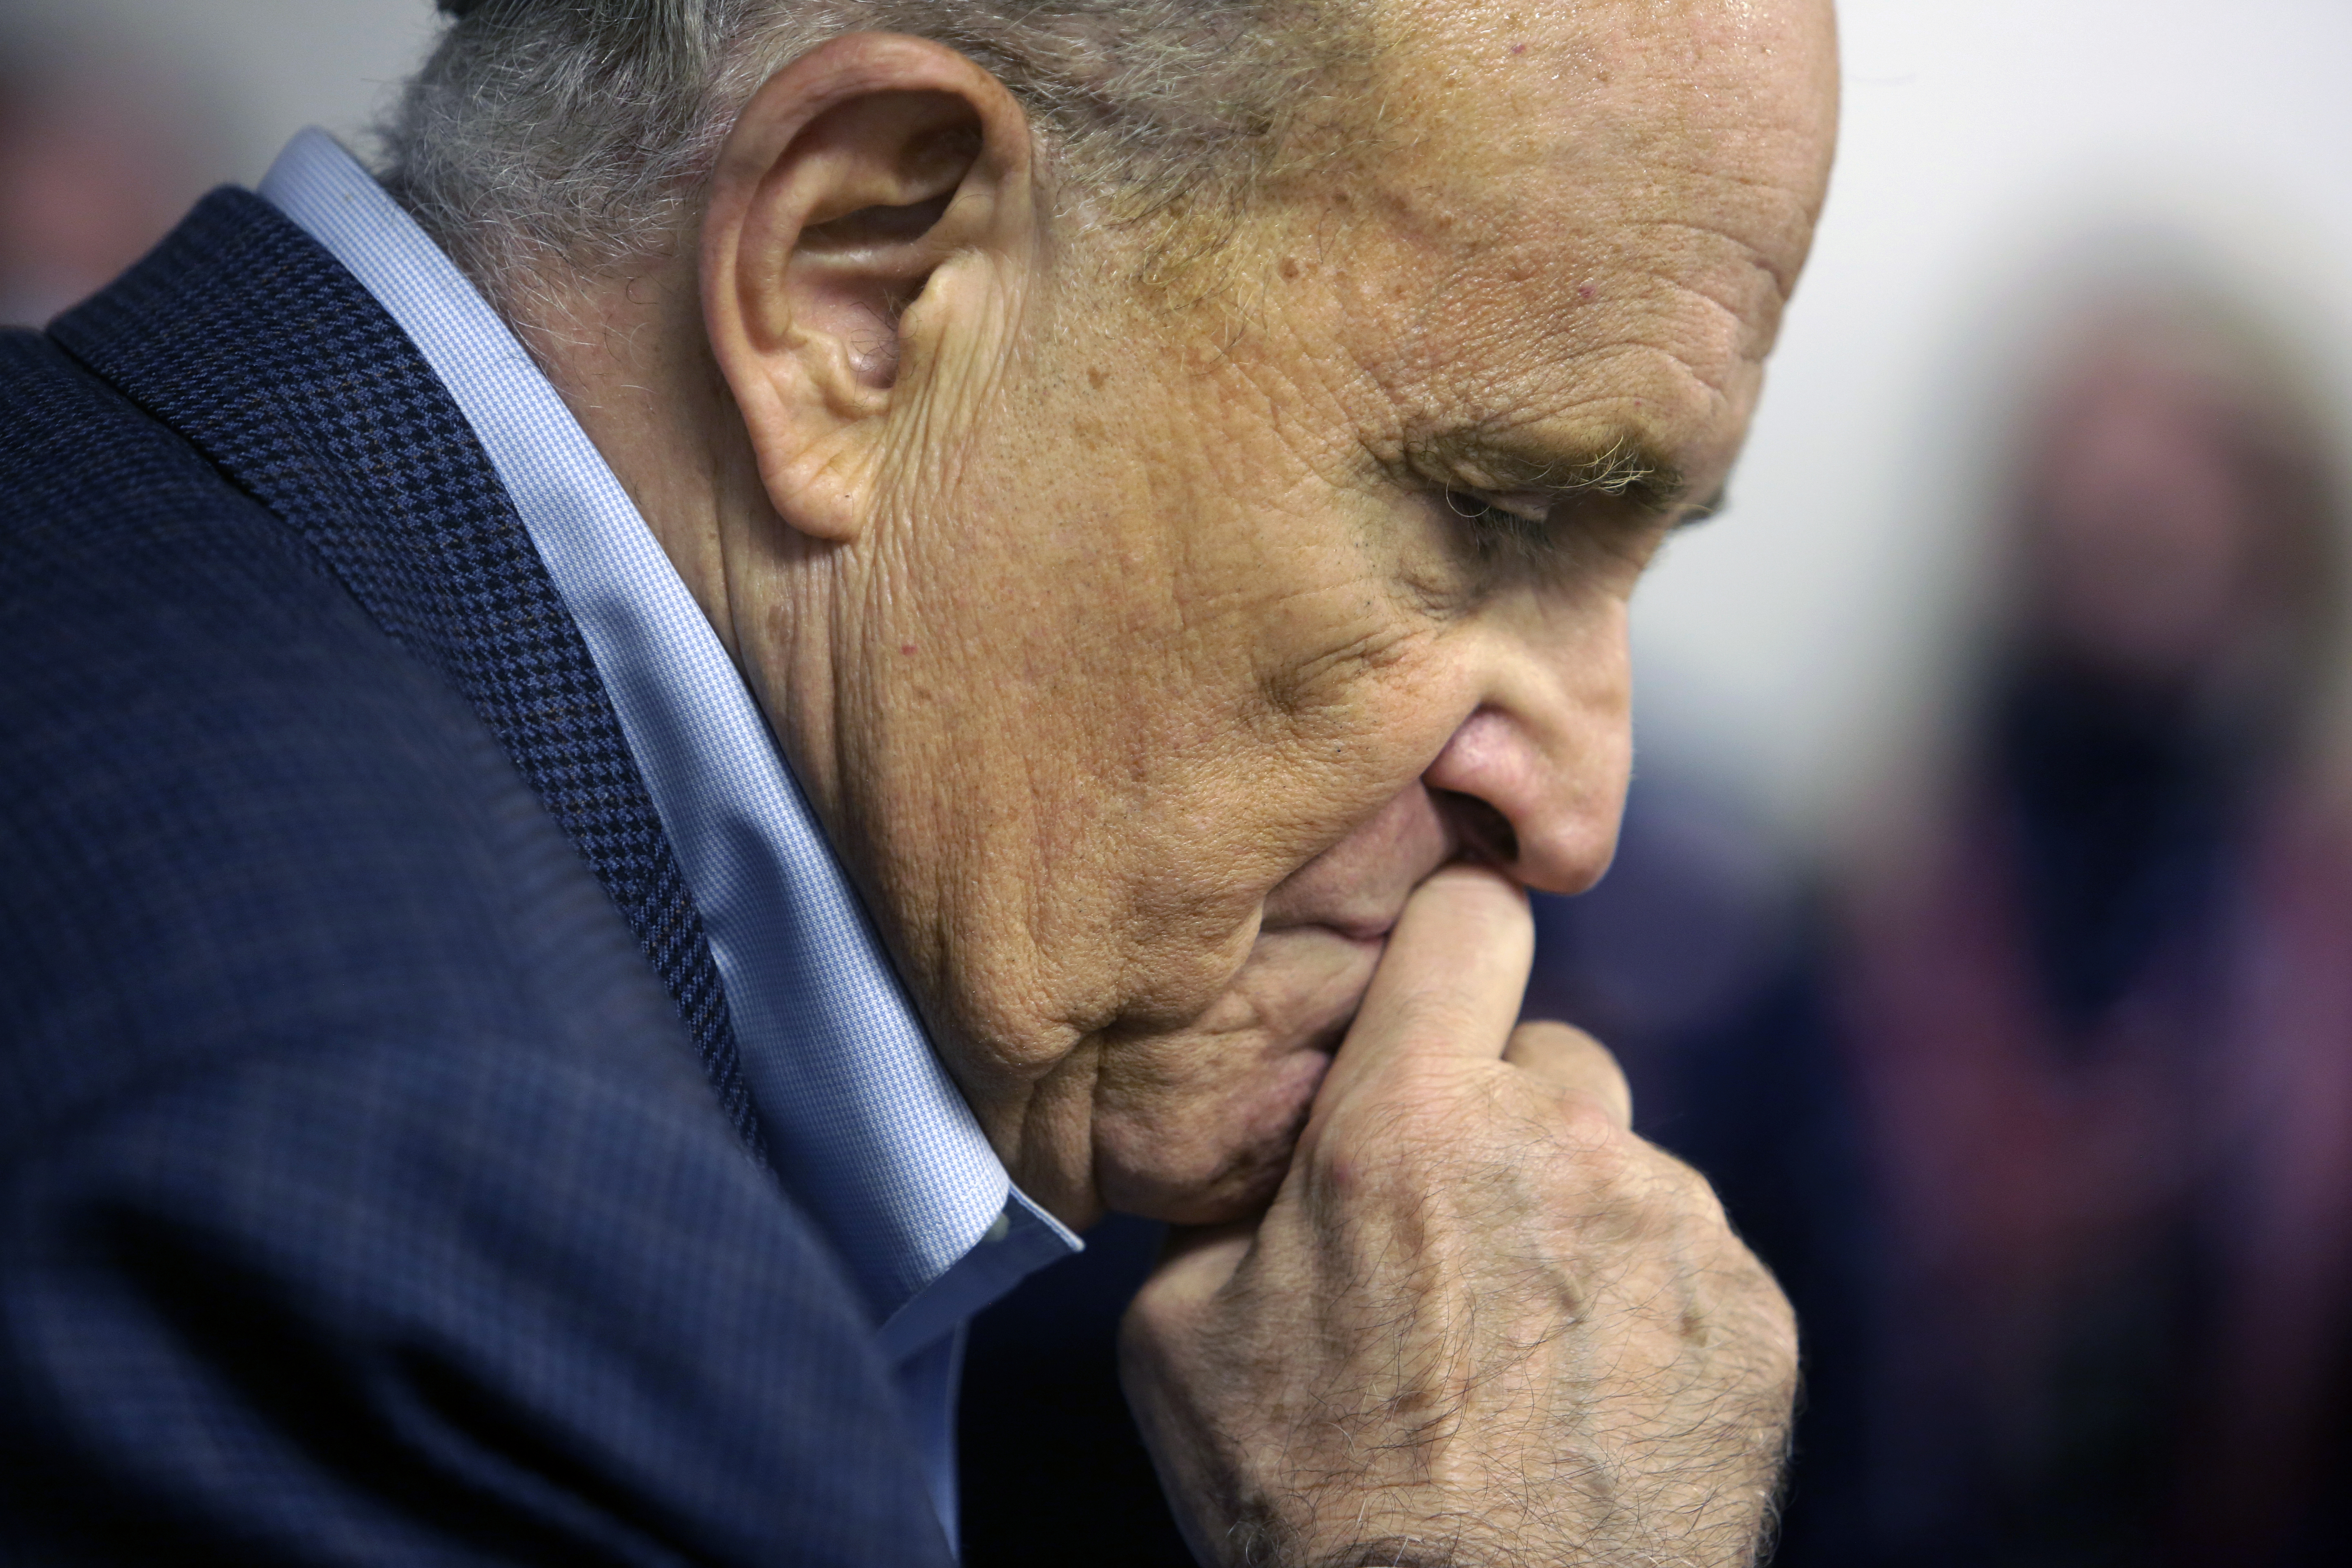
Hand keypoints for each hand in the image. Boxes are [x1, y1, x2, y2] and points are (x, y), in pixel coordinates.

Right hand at [1120, 864, 1795, 1567]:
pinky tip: (1589, 1397)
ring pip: (1621, 1166)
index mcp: (1408, 1122)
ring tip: (1519, 1351)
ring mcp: (1674, 1227)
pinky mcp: (1753, 1314)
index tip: (1437, 989)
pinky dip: (1646, 1306)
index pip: (1470, 916)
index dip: (1450, 942)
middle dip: (1500, 1121)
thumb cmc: (1314, 1506)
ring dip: (1574, 1222)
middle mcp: (1559, 1145)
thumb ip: (1229, 1194)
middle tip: (1451, 1241)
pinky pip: (1691, 1259)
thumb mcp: (1182, 1333)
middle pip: (1548, 1057)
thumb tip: (1270, 1137)